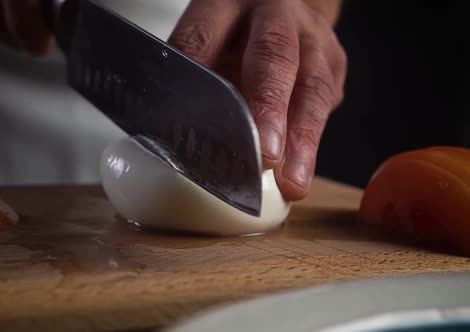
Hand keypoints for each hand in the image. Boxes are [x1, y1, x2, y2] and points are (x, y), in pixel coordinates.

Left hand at [169, 0, 346, 200]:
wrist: (285, 13)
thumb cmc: (237, 33)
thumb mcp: (205, 38)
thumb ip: (191, 70)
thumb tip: (169, 125)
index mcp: (229, 4)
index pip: (207, 35)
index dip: (205, 76)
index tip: (199, 118)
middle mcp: (278, 16)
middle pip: (275, 57)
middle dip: (270, 107)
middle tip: (266, 154)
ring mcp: (313, 39)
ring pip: (314, 86)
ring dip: (303, 138)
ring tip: (294, 180)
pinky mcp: (335, 66)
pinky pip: (328, 104)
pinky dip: (313, 142)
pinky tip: (300, 173)